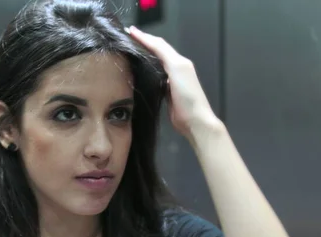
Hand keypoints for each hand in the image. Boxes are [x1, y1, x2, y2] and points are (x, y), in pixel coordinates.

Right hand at [127, 26, 221, 140]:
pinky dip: (146, 71)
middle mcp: (176, 68)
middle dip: (144, 44)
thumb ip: (165, 55)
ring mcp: (171, 81)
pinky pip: (154, 77)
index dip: (145, 37)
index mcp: (179, 61)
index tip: (129, 31)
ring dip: (144, 56)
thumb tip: (151, 43)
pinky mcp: (166, 94)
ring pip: (155, 64)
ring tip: (129, 52)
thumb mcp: (177, 69)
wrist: (194, 121)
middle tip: (126, 38)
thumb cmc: (188, 95)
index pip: (159, 45)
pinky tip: (137, 72)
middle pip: (158, 52)